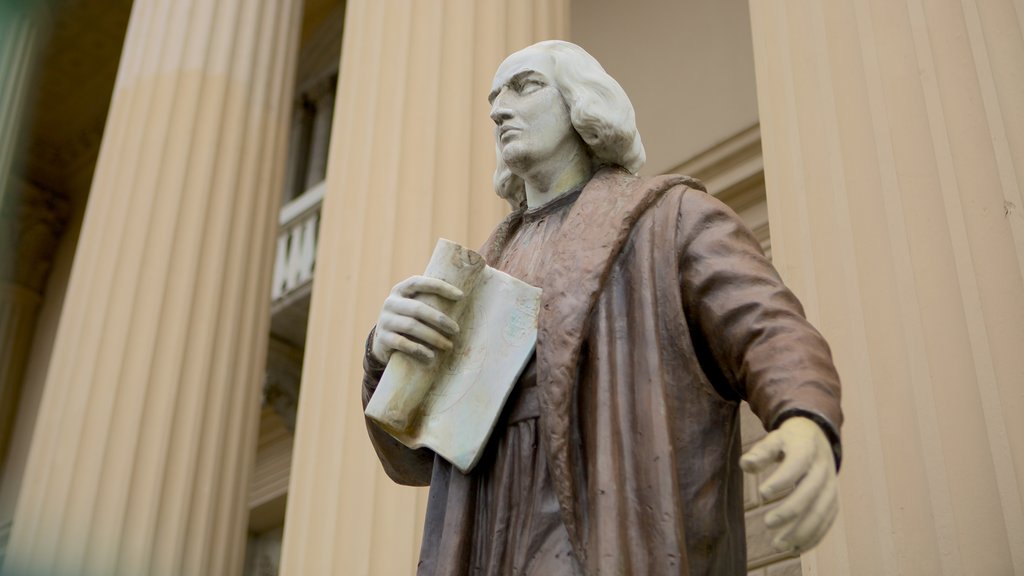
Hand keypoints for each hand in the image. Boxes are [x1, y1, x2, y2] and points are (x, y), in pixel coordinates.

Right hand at [371, 275, 462, 363]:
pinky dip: (418, 350)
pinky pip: (402, 343)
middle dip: (440, 319)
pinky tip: (431, 356)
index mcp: (400, 290)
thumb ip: (429, 300)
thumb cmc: (408, 320)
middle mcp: (390, 303)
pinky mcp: (383, 339)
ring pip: (411, 327)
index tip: (461, 296)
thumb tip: (463, 296)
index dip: (440, 287)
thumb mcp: (414, 306)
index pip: (420, 283)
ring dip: (433, 337)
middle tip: (456, 331)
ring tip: (448, 346)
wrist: (383, 342)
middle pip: (418, 309)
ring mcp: (385, 321)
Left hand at [739, 416, 837, 554]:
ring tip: (779, 546)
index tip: (761, 493)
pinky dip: (813, 537)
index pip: (796, 464)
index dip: (781, 479)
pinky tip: (795, 549)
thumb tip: (746, 465)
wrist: (818, 437)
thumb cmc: (790, 440)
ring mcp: (831, 486)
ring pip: (821, 512)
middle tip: (767, 523)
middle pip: (810, 492)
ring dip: (802, 531)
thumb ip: (761, 452)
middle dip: (790, 510)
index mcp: (806, 449)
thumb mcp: (774, 438)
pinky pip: (827, 521)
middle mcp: (823, 469)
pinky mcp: (833, 500)